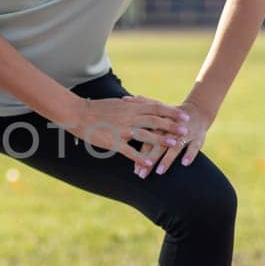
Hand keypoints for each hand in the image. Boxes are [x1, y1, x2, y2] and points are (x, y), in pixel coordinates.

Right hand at [66, 94, 191, 169]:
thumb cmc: (97, 108)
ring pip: (145, 134)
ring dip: (160, 140)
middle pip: (155, 120)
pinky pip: (129, 151)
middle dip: (172, 126)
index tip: (184, 116)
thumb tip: (141, 102)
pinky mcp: (113, 141)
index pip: (156, 108)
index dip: (171, 112)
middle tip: (185, 130)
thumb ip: (131, 104)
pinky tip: (149, 163)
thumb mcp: (117, 103)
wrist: (78, 114)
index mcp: (130, 107)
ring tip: (173, 144)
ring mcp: (121, 129)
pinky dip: (140, 157)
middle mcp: (129, 117)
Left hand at [132, 100, 212, 177]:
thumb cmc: (172, 114)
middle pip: (159, 144)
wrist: (198, 111)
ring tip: (159, 172)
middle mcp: (172, 128)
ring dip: (167, 159)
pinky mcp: (198, 138)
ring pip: (176, 146)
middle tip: (141, 174)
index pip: (147, 138)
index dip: (139, 151)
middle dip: (150, 159)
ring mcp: (186, 133)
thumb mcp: (158, 109)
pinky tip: (185, 164)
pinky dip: (190, 154)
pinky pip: (195, 147)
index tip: (133, 167)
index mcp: (161, 122)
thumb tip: (125, 99)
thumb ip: (142, 105)